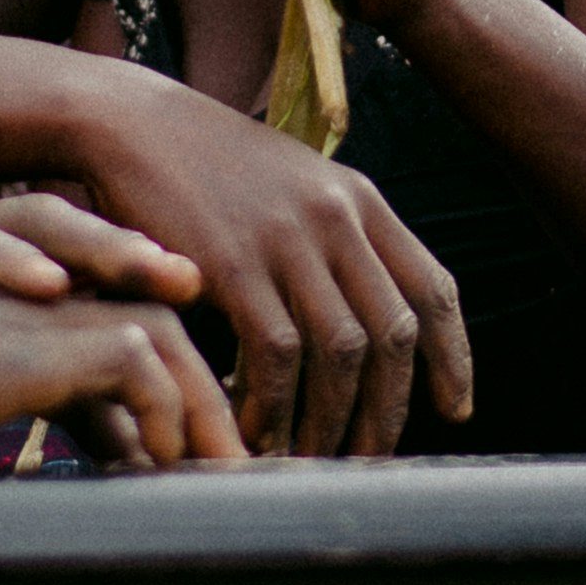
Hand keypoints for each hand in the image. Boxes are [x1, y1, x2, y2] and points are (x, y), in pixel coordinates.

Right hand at [0, 285, 241, 470]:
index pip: (126, 371)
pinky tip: (153, 461)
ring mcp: (46, 312)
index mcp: (29, 337)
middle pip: (163, 343)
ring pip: (160, 337)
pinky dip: (153, 403)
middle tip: (242, 475)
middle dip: (208, 409)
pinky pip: (128, 354)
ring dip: (198, 403)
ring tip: (223, 467)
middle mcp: (47, 313)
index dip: (165, 424)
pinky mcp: (38, 327)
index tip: (197, 481)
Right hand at [71, 70, 472, 457]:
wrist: (131, 124)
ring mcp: (287, 238)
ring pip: (341, 353)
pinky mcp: (232, 262)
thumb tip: (365, 315)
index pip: (431, 289)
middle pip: (392, 332)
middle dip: (389, 408)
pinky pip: (274, 354)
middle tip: (373, 458)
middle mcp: (336, 217)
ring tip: (313, 460)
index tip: (454, 411)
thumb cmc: (206, 167)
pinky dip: (272, 403)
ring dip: (331, 419)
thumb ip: (334, 238)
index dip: (452, 357)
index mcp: (359, 200)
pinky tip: (255, 430)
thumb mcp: (292, 184)